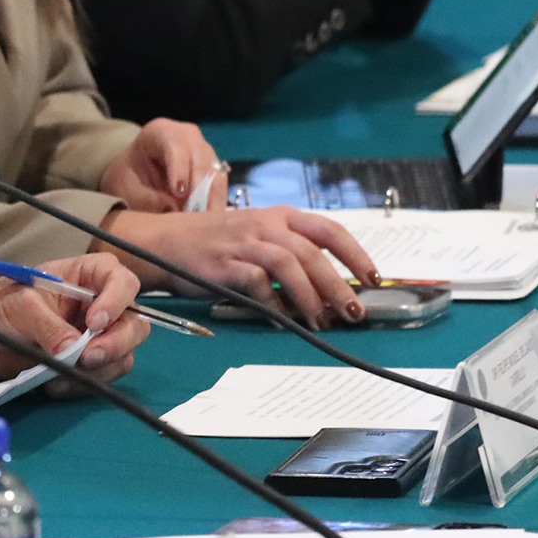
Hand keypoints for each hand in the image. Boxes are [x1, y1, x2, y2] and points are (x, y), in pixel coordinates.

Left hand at [0, 254, 150, 390]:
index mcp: (89, 276)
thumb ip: (46, 324)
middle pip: (134, 324)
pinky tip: (56, 385)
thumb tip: (71, 349)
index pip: (122, 281)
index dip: (116, 301)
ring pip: (124, 356)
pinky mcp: (92, 363)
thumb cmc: (4, 304)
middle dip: (115, 344)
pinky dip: (84, 384)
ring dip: (98, 370)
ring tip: (59, 375)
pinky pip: (104, 377)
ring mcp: (101, 337)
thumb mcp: (21, 307)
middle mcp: (103, 306)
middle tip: (86, 358)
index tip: (94, 323)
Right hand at [97, 206, 377, 327]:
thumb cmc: (214, 243)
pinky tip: (280, 317)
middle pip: (313, 253)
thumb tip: (326, 289)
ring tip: (321, 321)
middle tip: (353, 312)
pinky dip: (273, 302)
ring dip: (311, 297)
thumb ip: (288, 253)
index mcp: (278, 216)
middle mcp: (265, 225)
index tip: (373, 278)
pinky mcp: (225, 264)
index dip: (355, 254)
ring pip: (290, 266)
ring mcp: (244, 243)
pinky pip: (258, 283)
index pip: (328, 230)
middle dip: (339, 285)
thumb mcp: (255, 236)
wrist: (164, 242)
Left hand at [99, 119, 223, 211]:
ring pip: (215, 174)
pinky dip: (216, 203)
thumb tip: (176, 212)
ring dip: (211, 200)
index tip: (178, 192)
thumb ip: (149, 199)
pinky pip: (221, 186)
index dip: (179, 169)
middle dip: (199, 189)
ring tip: (202, 223)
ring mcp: (204, 150)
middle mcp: (188, 136)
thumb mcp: (128, 189)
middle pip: (201, 160)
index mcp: (160, 132)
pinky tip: (209, 221)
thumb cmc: (129, 178)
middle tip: (195, 217)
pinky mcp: (214, 168)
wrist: (135, 176)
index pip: (175, 146)